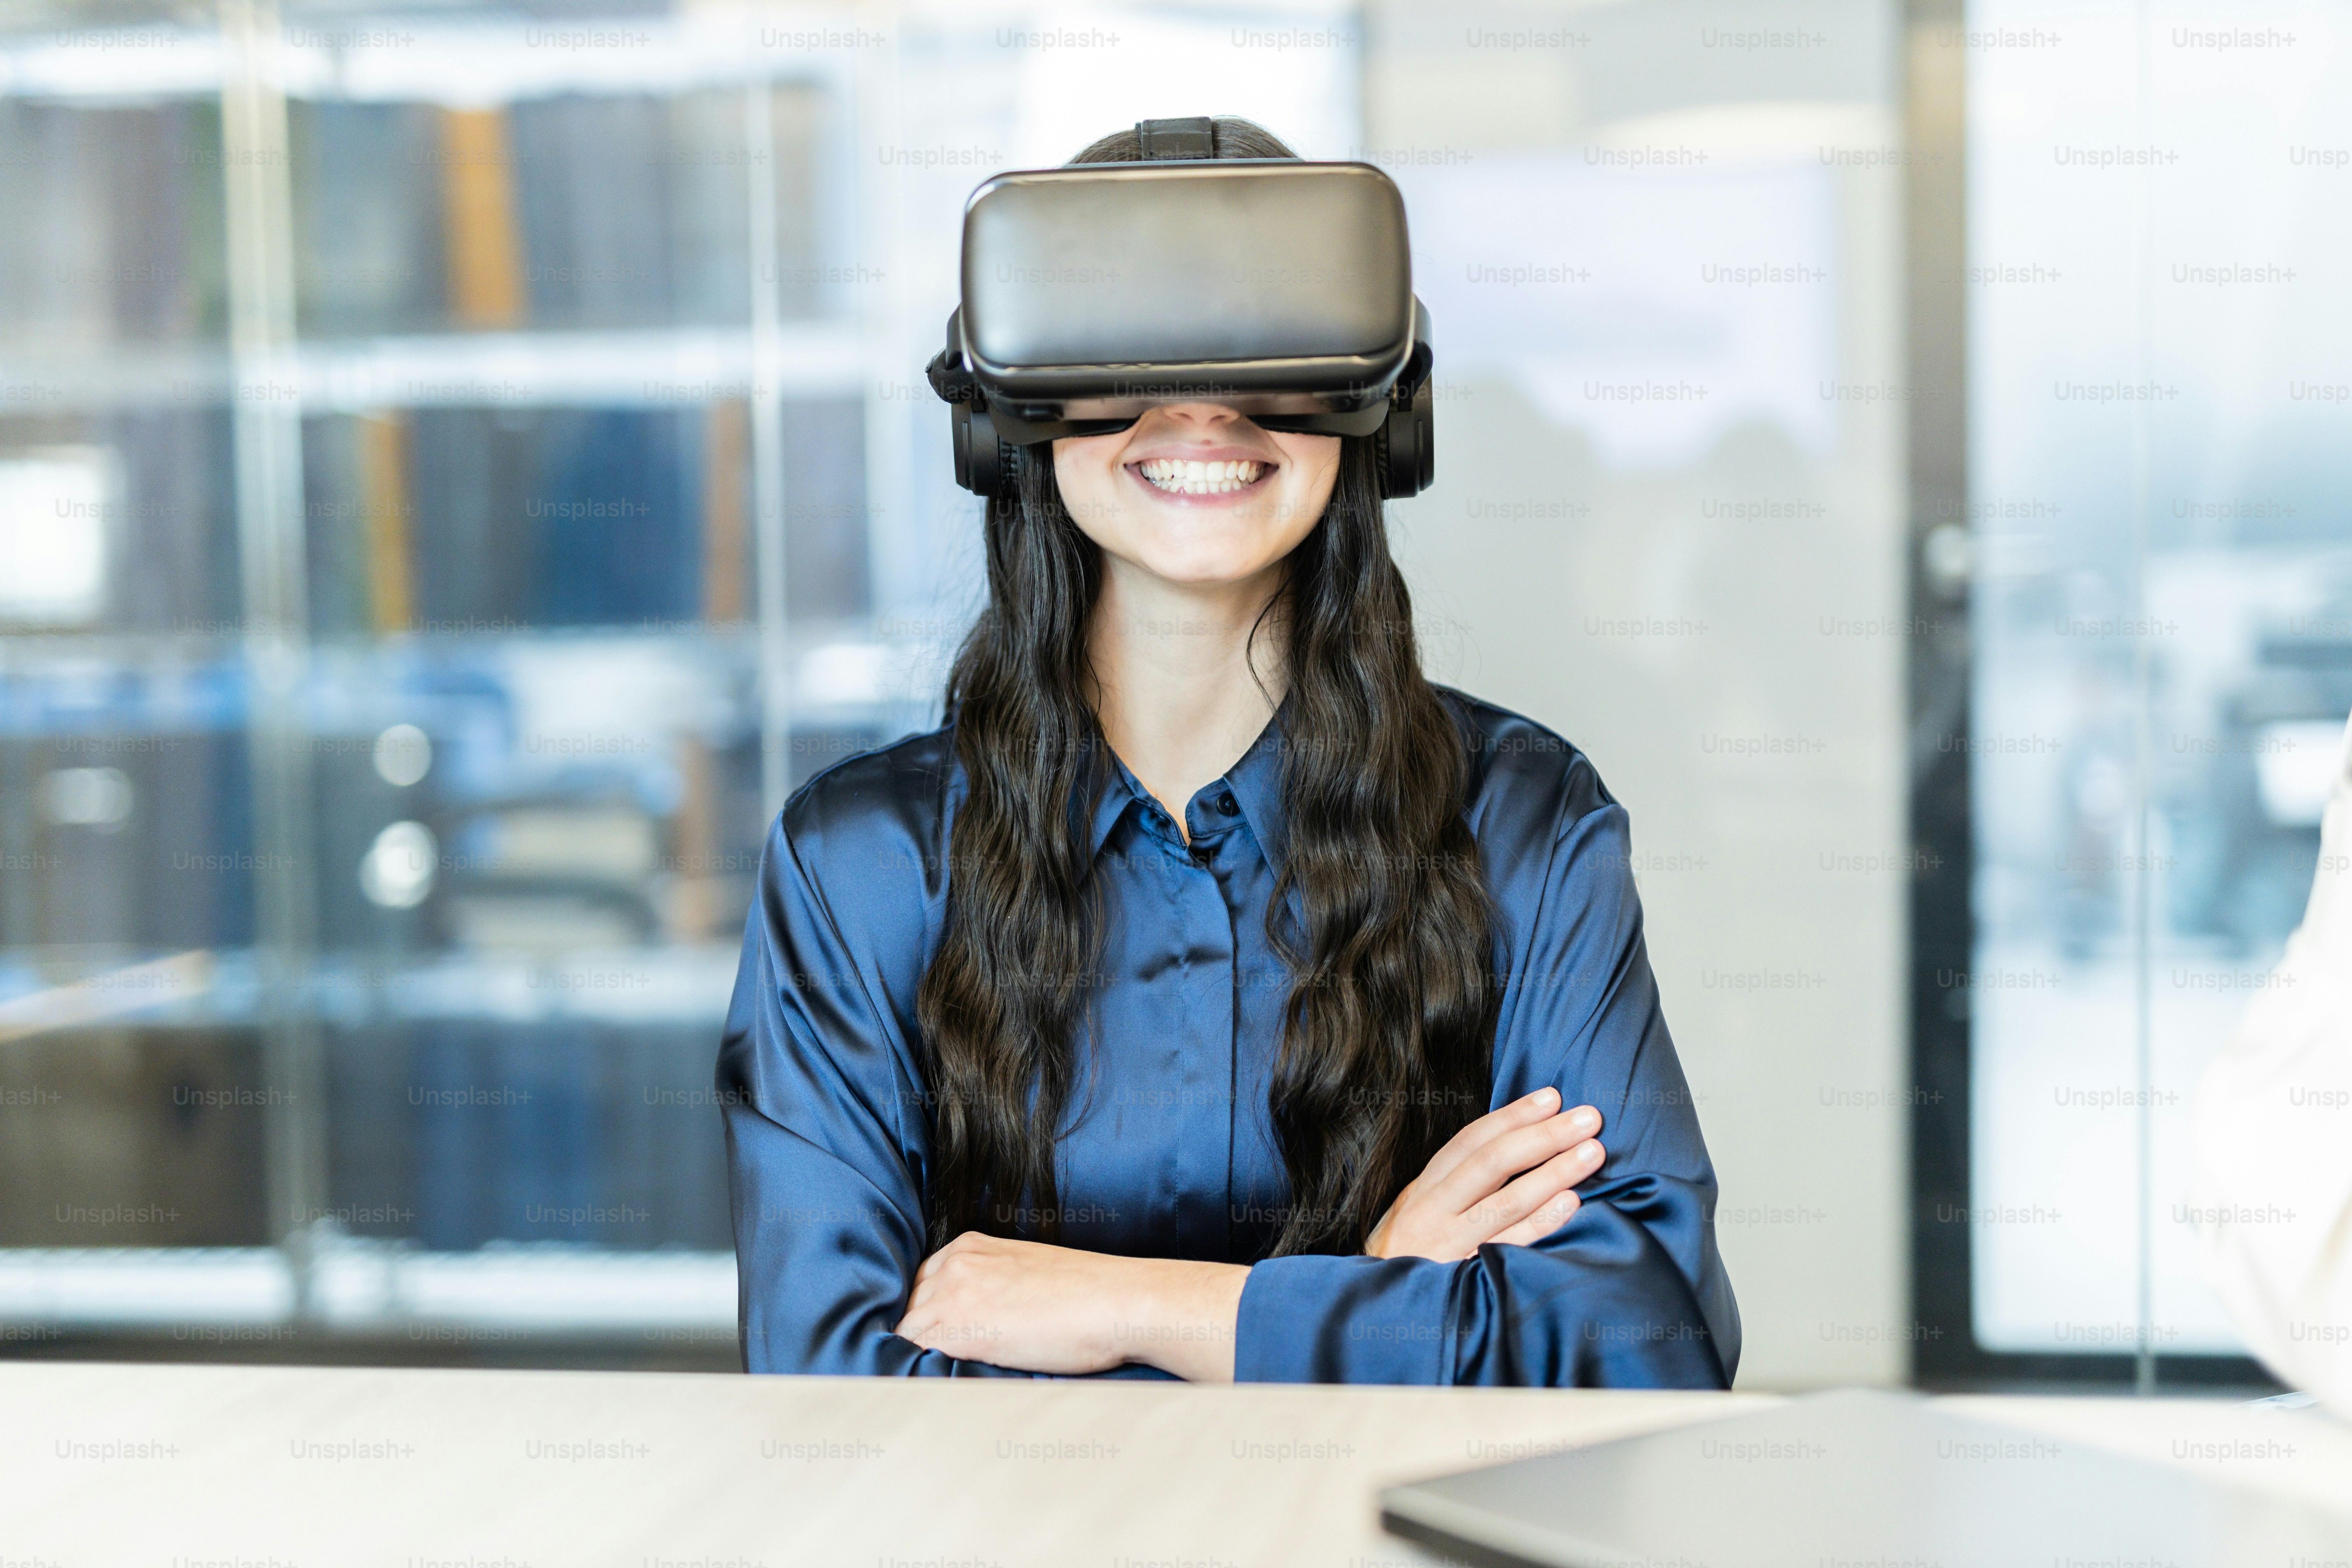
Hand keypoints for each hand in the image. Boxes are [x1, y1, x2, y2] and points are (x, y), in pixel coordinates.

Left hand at [895, 1233, 1247, 1379]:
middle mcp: (955, 1263)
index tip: (937, 1340)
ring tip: (935, 1380)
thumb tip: (980, 1319)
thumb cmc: (1087, 1296)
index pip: (922, 1285)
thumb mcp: (1027, 1274)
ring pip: (908, 1331)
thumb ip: (992, 1287)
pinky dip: (918, 1370)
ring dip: (919, 1354)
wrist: (1117, 1302)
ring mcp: (953, 1293)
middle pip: (910, 1306)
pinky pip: (915, 1353)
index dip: (927, 1317)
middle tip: (938, 1364)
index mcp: (970, 1246)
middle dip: (920, 1335)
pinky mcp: (959, 1327)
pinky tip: (936, 1384)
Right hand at [1362, 1087, 1604, 1261]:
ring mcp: (1449, 1244)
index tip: (1552, 1098)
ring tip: (1592, 1153)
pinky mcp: (1465, 1278)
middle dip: (1544, 1136)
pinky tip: (1571, 1203)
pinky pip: (1510, 1247)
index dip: (1513, 1116)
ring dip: (1554, 1173)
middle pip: (1493, 1163)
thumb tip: (1515, 1144)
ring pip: (1506, 1202)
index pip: (1471, 1141)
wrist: (1376, 1315)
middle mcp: (1434, 1211)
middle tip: (1588, 1118)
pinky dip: (1542, 1223)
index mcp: (1425, 1188)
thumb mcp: (1418, 1209)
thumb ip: (1456, 1182)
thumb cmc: (1410, 1256)